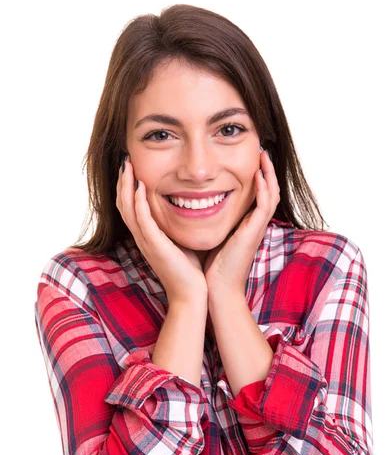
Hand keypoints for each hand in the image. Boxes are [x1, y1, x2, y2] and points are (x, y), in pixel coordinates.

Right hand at [116, 156, 207, 304]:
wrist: (192, 294)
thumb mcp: (180, 242)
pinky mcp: (155, 246)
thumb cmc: (190, 271)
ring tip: (127, 165)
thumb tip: (187, 208)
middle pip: (123, 204)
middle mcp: (142, 238)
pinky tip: (140, 185)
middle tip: (125, 160)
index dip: (128, 187)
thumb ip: (176, 226)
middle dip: (122, 181)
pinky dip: (139, 201)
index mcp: (147, 237)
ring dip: (126, 185)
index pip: (130, 207)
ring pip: (127, 209)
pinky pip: (142, 220)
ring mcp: (146, 242)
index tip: (132, 167)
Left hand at [203, 149, 279, 295]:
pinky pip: (265, 205)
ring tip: (263, 155)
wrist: (216, 289)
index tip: (247, 159)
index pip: (256, 195)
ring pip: (272, 194)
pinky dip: (264, 188)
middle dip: (266, 170)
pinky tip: (258, 173)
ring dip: (268, 173)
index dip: (255, 177)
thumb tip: (192, 205)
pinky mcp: (254, 232)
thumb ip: (208, 221)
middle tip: (261, 150)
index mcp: (245, 225)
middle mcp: (254, 224)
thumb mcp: (211, 236)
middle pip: (268, 191)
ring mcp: (257, 228)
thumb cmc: (210, 267)